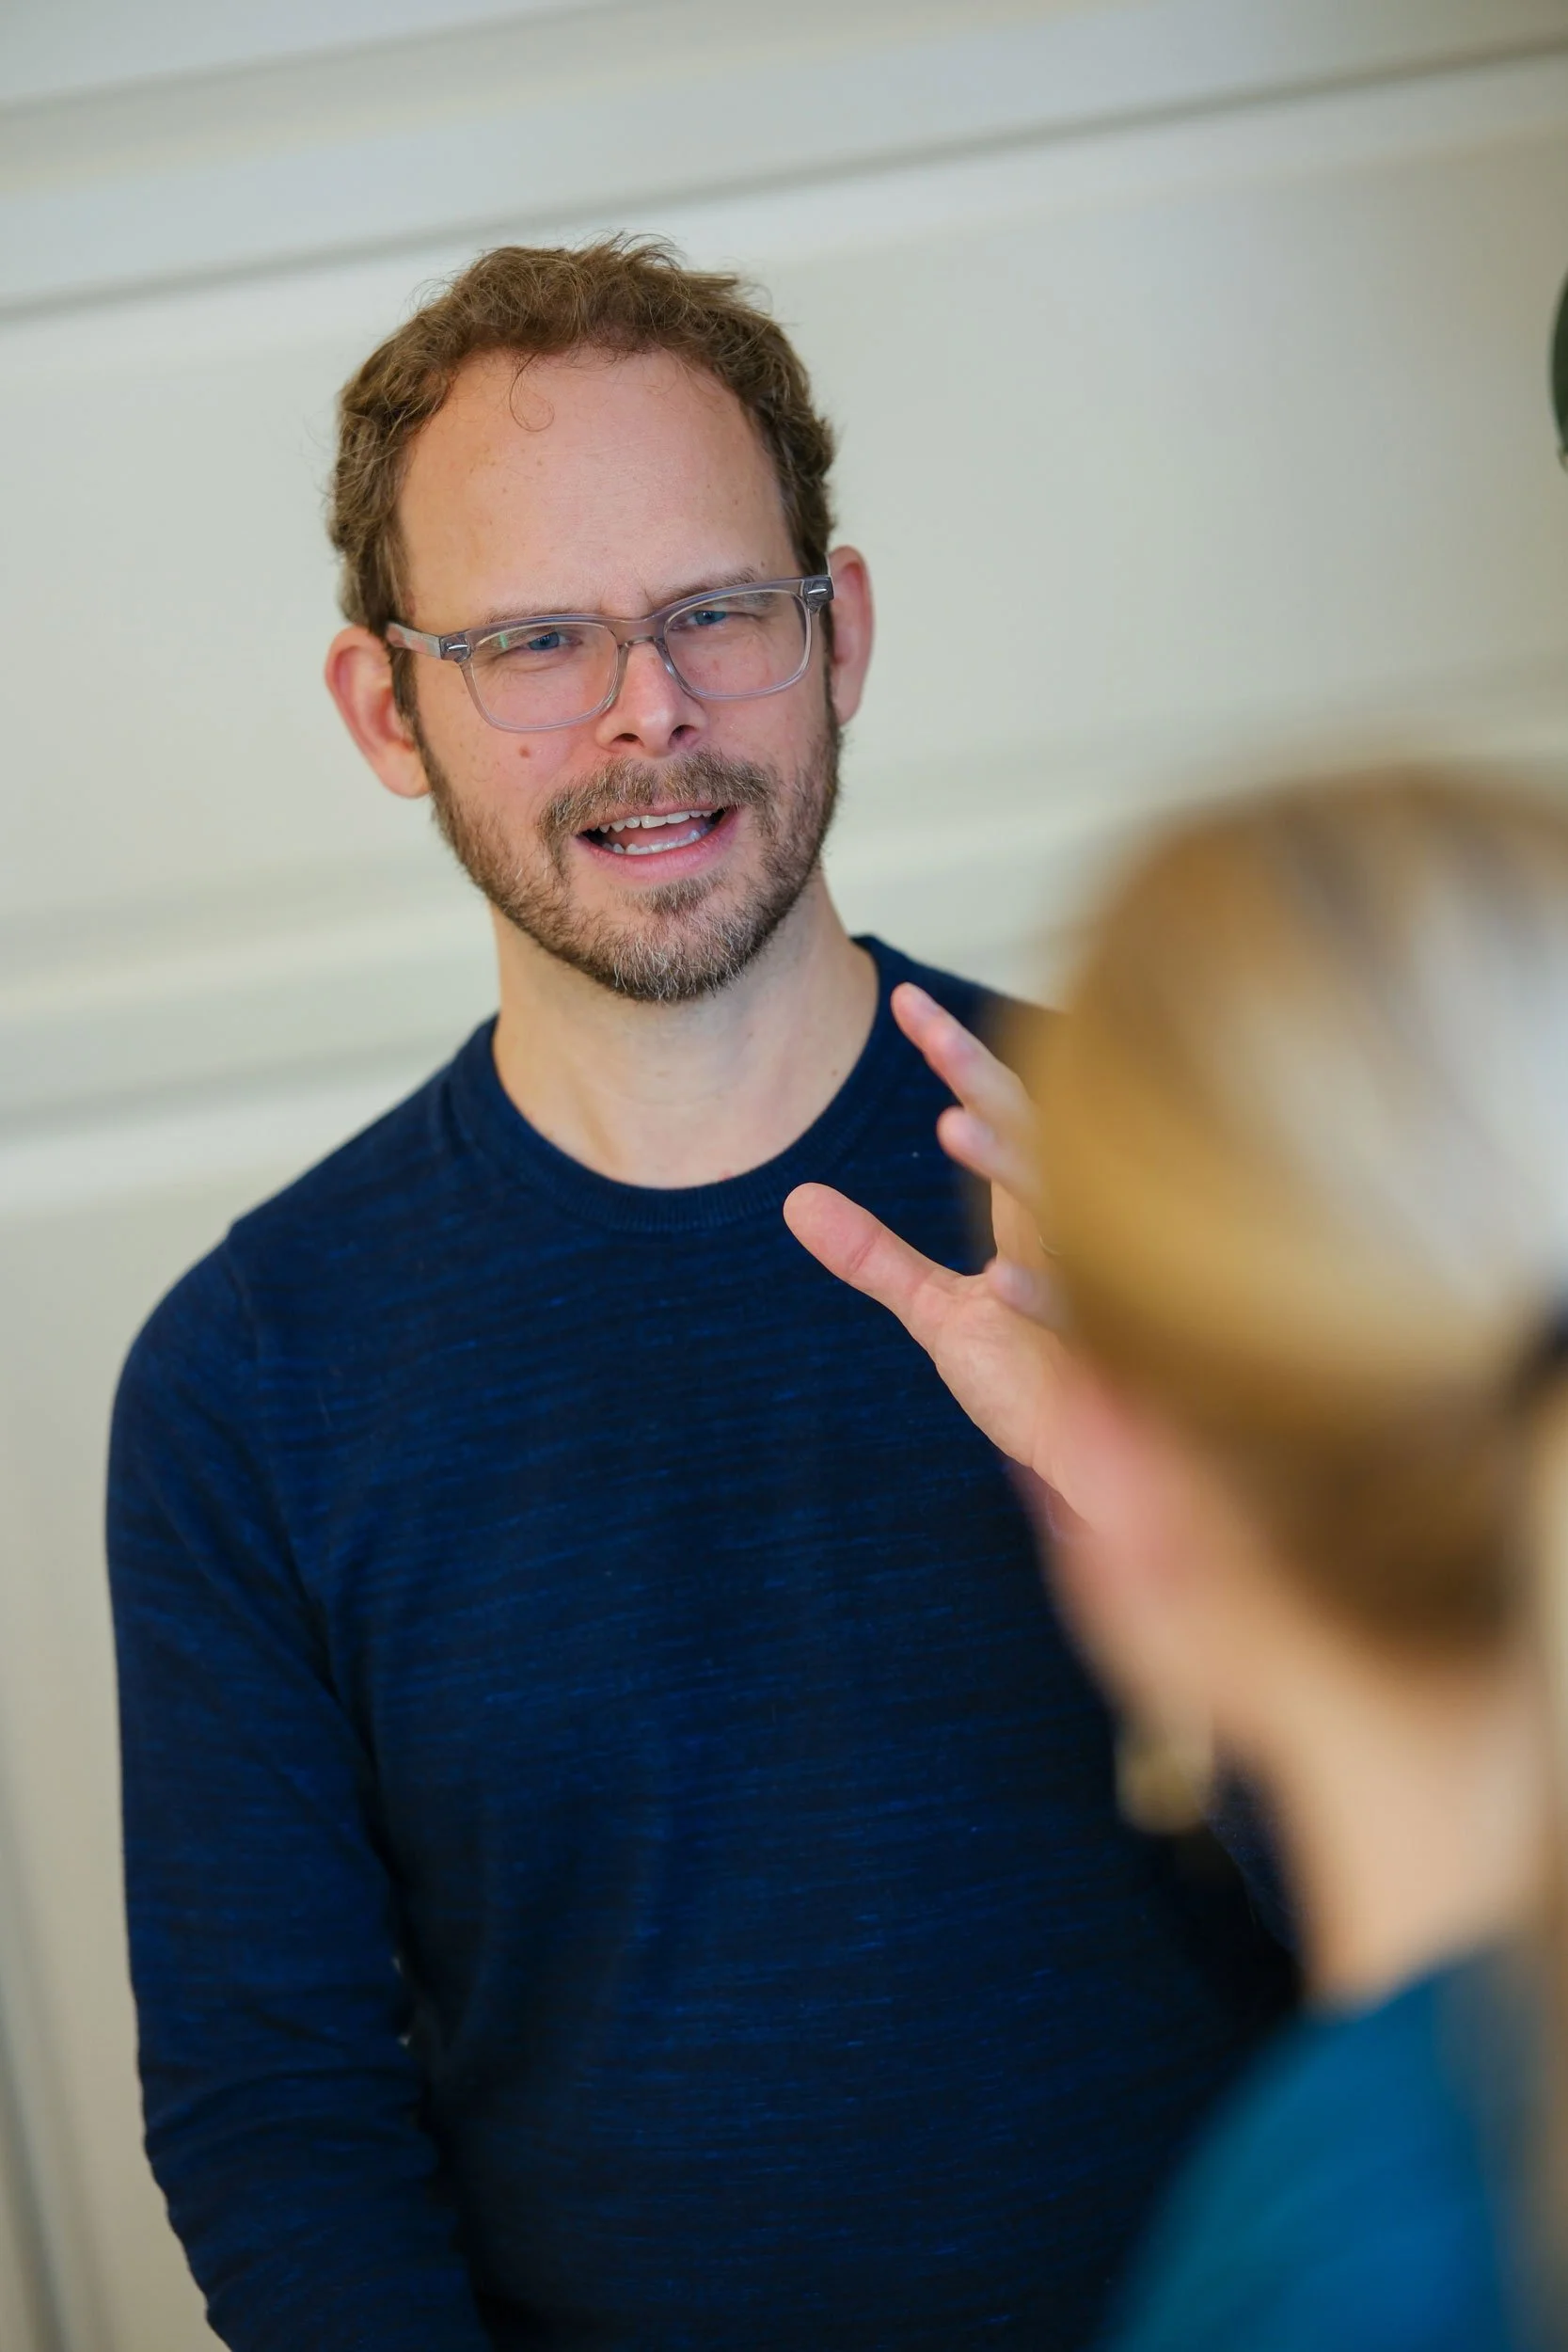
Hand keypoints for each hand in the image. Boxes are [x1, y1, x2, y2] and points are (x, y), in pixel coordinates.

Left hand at [783, 983, 1067, 1485]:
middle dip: (978, 1073)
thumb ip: (875, 1258)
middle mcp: (1070, 1231)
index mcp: (1035, 1213)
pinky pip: (1081, 1316)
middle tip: (919, 1018)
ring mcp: (1094, 1285)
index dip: (952, 1054)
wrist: (1109, 1470)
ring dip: (1010, 1165)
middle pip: (1033, 1130)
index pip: (997, 1110)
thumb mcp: (940, 1315)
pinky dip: (1044, 1296)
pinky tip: (1002, 1286)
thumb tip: (796, 1202)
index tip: (901, 999)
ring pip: (1059, 1208)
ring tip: (953, 1125)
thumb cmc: (1038, 1381)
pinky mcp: (1109, 1354)